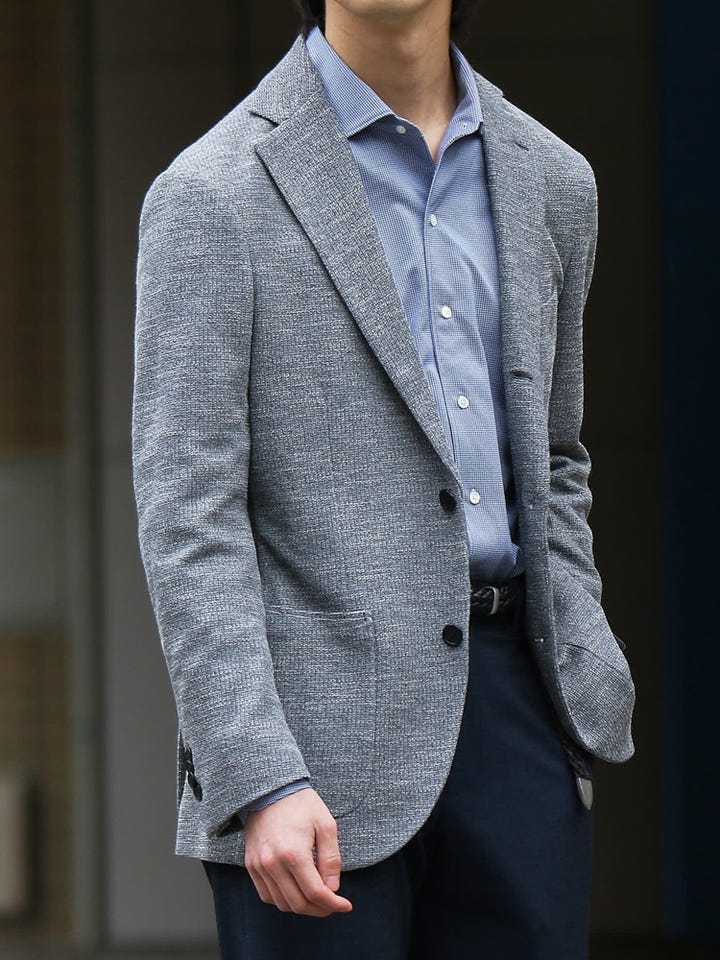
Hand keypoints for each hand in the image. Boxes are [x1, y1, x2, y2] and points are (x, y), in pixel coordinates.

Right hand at [244, 788, 352, 916]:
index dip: (333, 904)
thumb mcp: (326, 825)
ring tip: (317, 899)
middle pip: (298, 904)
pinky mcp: (251, 865)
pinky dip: (283, 901)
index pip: (315, 892)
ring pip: (282, 904)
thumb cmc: (301, 805)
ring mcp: (259, 866)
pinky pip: (266, 895)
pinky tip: (296, 892)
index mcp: (293, 853)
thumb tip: (333, 888)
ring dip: (302, 907)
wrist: (271, 790)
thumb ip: (331, 859)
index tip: (346, 905)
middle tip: (333, 905)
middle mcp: (273, 864)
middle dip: (320, 910)